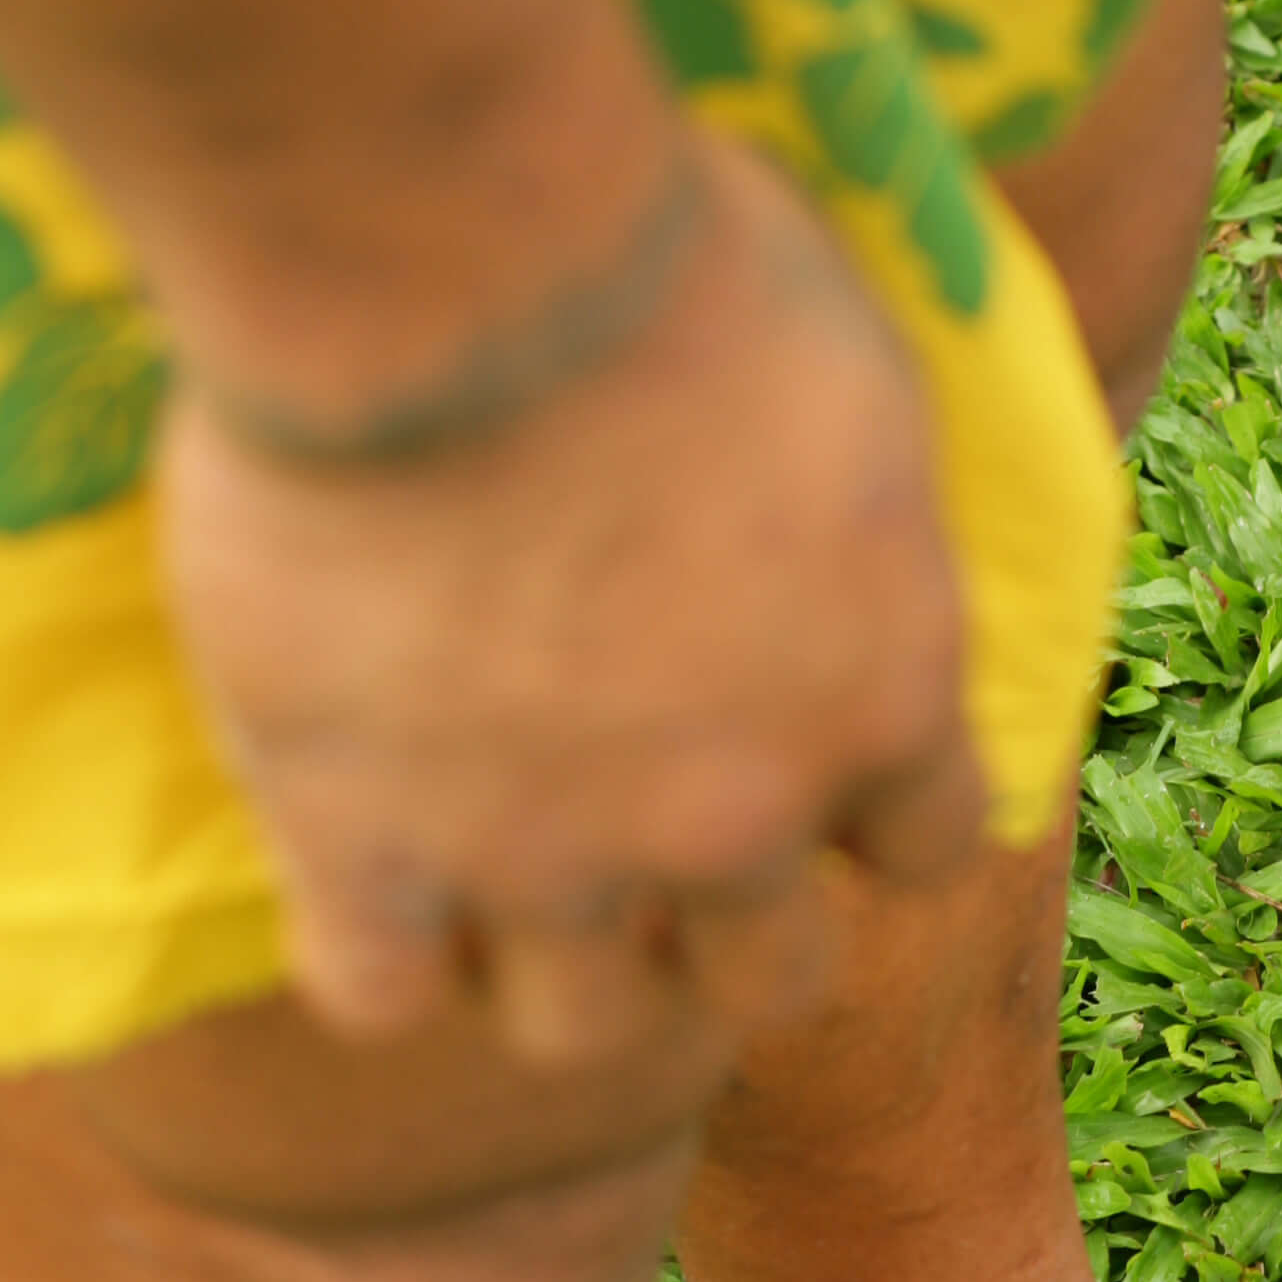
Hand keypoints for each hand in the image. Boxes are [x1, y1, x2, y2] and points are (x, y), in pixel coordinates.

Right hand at [159, 135, 983, 1067]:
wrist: (463, 268)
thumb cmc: (675, 257)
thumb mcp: (856, 356)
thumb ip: (863, 500)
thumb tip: (852, 502)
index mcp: (884, 692)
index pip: (927, 849)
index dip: (861, 816)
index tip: (802, 762)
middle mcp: (740, 812)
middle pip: (765, 981)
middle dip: (718, 925)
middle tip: (643, 829)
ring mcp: (550, 851)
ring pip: (578, 1023)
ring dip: (553, 960)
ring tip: (492, 862)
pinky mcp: (366, 845)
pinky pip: (377, 995)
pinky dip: (374, 949)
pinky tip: (354, 859)